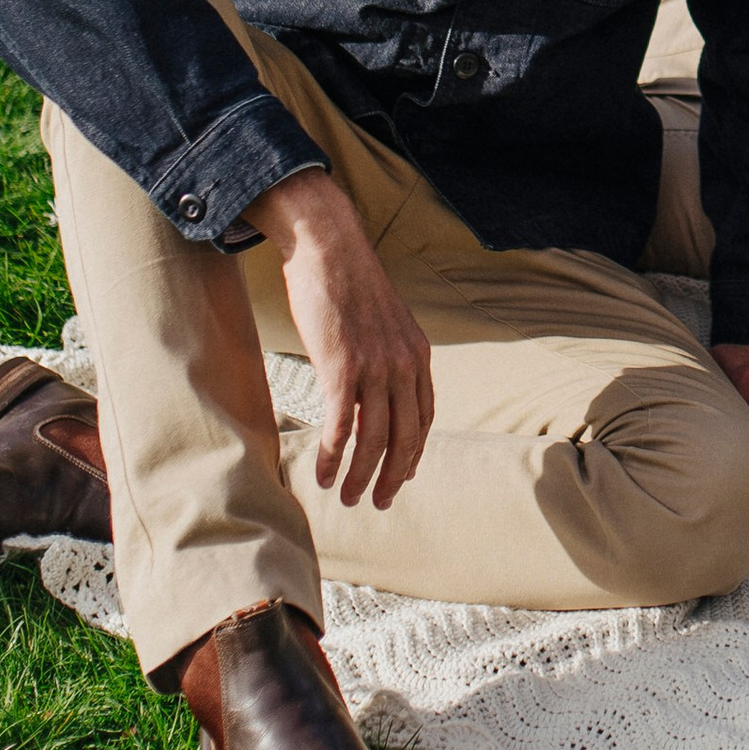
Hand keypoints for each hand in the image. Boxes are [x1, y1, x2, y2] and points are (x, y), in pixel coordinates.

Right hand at [247, 166, 434, 512]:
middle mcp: (403, 364)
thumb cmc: (347, 282)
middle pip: (405, 436)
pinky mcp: (342, 367)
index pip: (424, 416)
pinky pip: (342, 427)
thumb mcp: (383, 321)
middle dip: (392, 476)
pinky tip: (324, 475)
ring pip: (374, 439)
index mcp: (417, 354)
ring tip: (349, 499)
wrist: (328, 247)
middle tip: (378, 502)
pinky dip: (334, 457)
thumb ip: (387, 354)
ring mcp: (374, 367)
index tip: (402, 476)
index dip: (414, 452)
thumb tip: (376, 384)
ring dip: (361, 476)